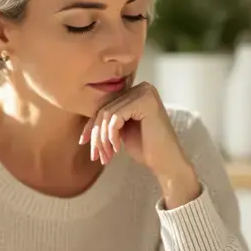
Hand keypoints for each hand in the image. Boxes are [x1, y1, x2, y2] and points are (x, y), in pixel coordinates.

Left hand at [78, 81, 200, 207]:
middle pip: (105, 108)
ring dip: (103, 138)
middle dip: (97, 135)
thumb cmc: (146, 148)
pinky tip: (117, 148)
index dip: (92, 125)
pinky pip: (115, 117)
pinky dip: (112, 135)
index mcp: (137, 91)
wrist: (166, 163)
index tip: (84, 142)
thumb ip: (109, 118)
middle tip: (97, 155)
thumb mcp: (122, 129)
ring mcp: (145, 93)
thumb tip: (86, 118)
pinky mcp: (145, 102)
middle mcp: (142, 87)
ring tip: (107, 155)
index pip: (106, 105)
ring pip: (107, 113)